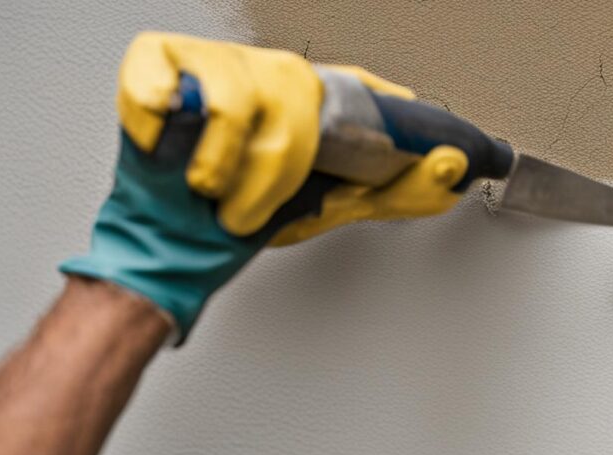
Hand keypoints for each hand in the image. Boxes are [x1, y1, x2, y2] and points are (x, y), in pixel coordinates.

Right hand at [60, 32, 468, 340]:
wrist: (172, 235)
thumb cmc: (249, 213)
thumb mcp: (333, 205)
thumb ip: (400, 193)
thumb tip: (456, 166)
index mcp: (314, 98)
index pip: (359, 86)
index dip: (379, 106)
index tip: (393, 130)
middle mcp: (270, 73)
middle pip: (293, 103)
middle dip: (273, 170)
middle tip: (250, 209)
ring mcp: (216, 62)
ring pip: (235, 101)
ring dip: (220, 164)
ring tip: (210, 186)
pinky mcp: (158, 61)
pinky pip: (163, 89)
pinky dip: (156, 124)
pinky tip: (165, 142)